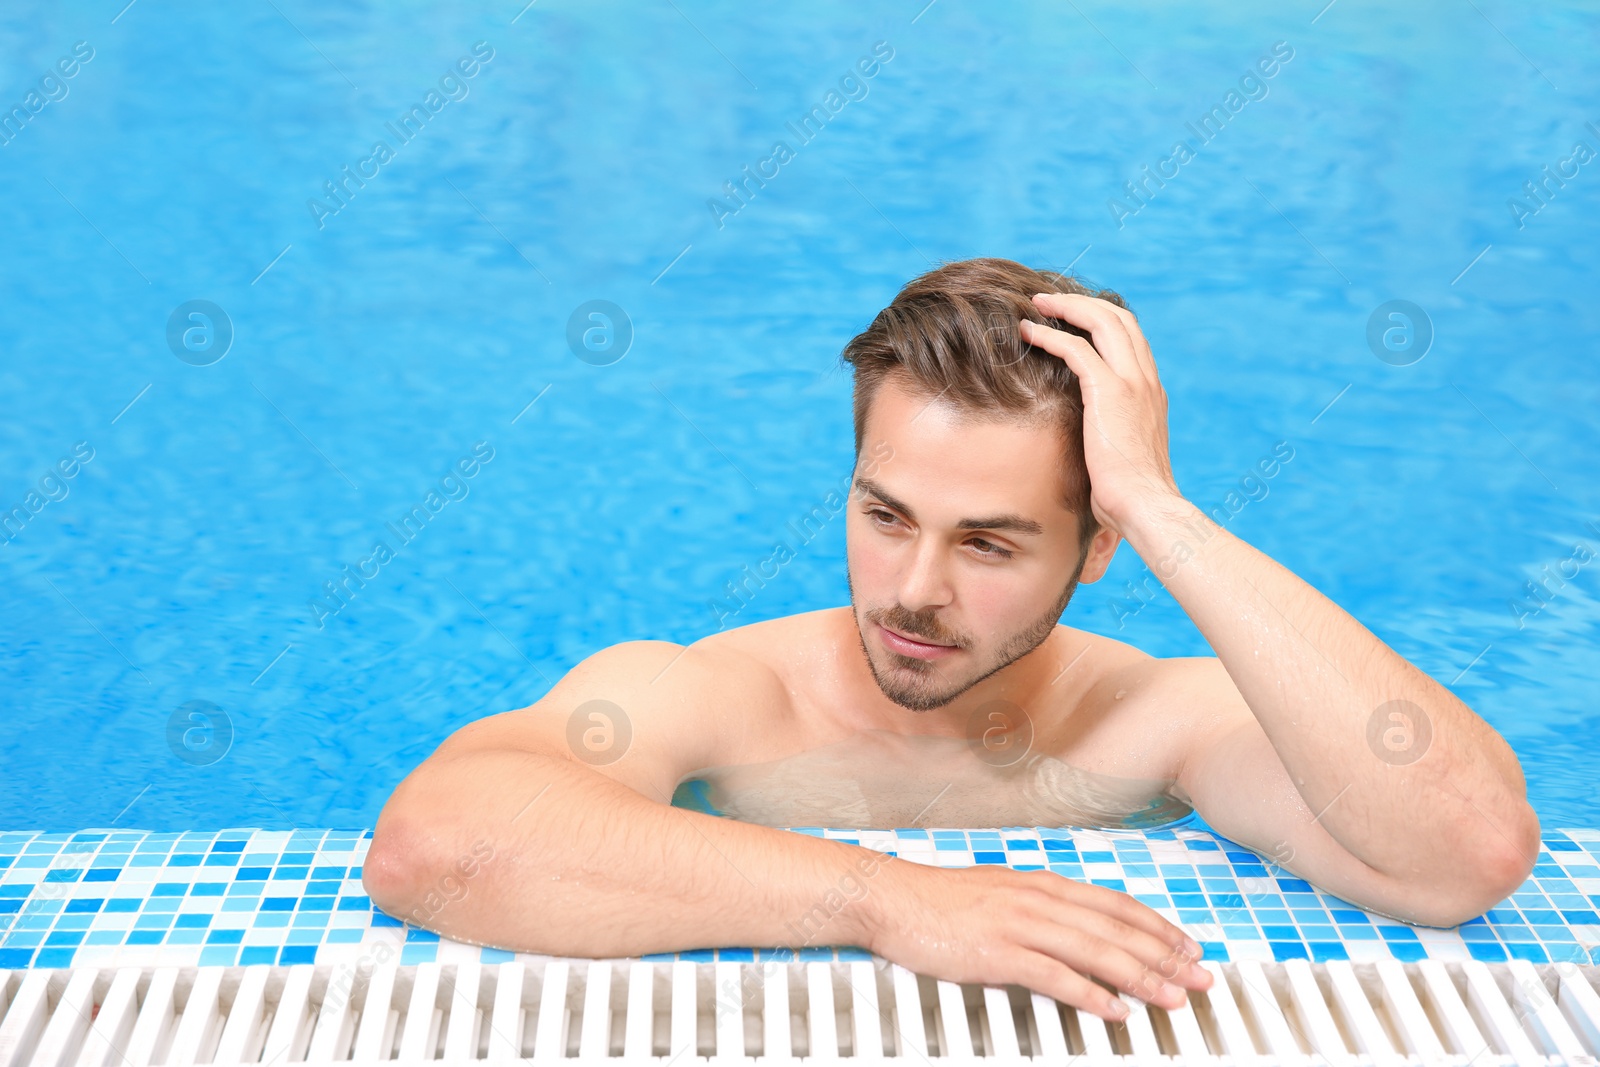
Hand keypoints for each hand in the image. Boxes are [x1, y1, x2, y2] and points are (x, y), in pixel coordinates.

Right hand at [865, 861, 1210, 1020]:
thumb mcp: (997, 891)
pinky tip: (1114, 1011)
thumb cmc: (937, 900)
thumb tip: (1070, 926)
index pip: (1113, 903)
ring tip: (1171, 997)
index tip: (1186, 946)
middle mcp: (1037, 899)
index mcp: (1040, 884)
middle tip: (1199, 977)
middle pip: (1116, 928)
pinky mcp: (999, 952)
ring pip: (1096, 951)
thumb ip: (1036, 907)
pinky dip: (1091, 995)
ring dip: (1141, 976)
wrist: (890, 898)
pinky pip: (1056, 976)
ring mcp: (1019, 923)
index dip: (1156, 926)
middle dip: (1165, 955)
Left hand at [1018, 294, 1181, 534]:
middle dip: (1082, 303)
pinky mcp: (1110, 392)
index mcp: (1151, 392)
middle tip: (1048, 300)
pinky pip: (1077, 348)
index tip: (1072, 317)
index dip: (1101, 320)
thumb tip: (1087, 444)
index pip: (1130, 338)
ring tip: (1036, 304)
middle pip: (1118, 318)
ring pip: (1101, 321)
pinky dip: (1050, 334)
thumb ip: (1111, 435)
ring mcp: (1131, 383)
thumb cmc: (1130, 495)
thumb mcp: (1122, 454)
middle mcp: (1146, 379)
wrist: (1145, 506)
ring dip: (1065, 307)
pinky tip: (1027, 332)